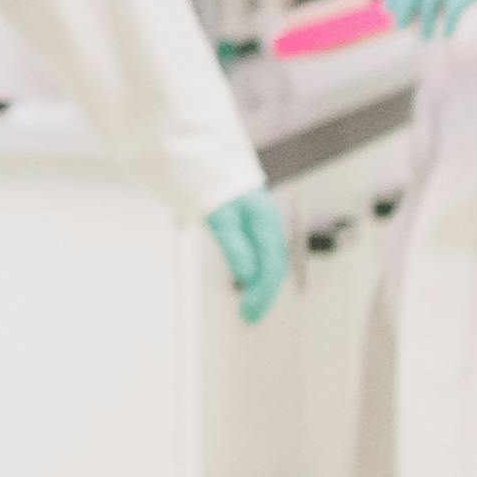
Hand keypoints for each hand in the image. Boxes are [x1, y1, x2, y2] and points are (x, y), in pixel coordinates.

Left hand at [204, 192, 286, 326]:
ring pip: (270, 263)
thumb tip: (246, 276)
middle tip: (247, 320)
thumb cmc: (209, 185)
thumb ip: (234, 244)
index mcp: (265, 222)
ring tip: (249, 311)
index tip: (247, 314)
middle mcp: (269, 224)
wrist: (202, 157)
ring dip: (261, 288)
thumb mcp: (218, 216)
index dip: (262, 293)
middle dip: (263, 295)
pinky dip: (256, 276)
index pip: (271, 267)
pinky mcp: (253, 226)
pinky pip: (262, 256)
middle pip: (274, 267)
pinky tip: (247, 287)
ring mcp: (263, 224)